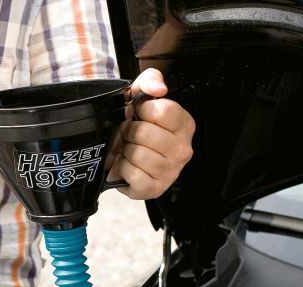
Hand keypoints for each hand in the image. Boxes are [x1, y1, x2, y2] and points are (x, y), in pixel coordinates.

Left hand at [111, 68, 194, 199]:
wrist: (118, 157)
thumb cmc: (133, 129)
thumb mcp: (140, 97)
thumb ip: (150, 81)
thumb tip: (159, 88)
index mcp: (185, 125)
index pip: (165, 111)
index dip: (144, 110)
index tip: (139, 113)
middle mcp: (183, 150)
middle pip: (146, 133)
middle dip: (131, 133)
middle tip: (132, 136)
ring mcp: (170, 172)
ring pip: (137, 154)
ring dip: (127, 152)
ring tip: (131, 152)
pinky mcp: (155, 189)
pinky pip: (133, 174)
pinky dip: (124, 170)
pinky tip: (130, 167)